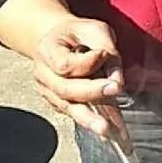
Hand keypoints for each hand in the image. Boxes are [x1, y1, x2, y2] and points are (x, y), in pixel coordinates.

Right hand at [31, 15, 126, 137]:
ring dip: (89, 119)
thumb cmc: (76, 34)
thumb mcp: (94, 30)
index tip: (106, 54)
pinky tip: (107, 131)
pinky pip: (74, 113)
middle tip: (114, 91)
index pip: (65, 64)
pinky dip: (90, 121)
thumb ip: (107, 50)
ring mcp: (48, 91)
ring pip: (67, 107)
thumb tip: (118, 80)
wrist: (58, 38)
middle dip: (92, 93)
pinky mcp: (58, 103)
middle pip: (65, 89)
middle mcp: (43, 74)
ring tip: (105, 129)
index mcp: (47, 50)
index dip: (87, 63)